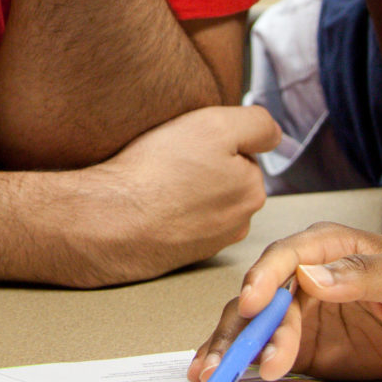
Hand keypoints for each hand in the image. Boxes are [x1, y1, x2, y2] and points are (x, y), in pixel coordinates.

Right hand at [41, 105, 276, 286]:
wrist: (108, 221)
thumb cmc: (158, 172)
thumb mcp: (215, 125)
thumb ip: (257, 125)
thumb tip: (273, 135)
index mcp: (251, 193)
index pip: (243, 154)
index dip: (214, 141)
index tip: (190, 143)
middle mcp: (236, 224)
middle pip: (223, 180)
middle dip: (202, 168)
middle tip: (169, 160)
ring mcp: (205, 244)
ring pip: (200, 202)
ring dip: (182, 191)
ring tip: (155, 183)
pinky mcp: (175, 256)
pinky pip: (176, 223)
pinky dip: (164, 212)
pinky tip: (146, 204)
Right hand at [190, 222, 381, 381]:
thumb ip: (365, 273)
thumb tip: (311, 275)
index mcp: (327, 247)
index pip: (287, 256)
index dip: (266, 277)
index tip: (256, 303)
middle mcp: (300, 275)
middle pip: (261, 296)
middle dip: (246, 329)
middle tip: (238, 363)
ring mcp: (293, 311)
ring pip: (249, 323)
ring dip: (228, 347)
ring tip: (211, 374)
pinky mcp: (293, 343)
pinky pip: (257, 349)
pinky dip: (233, 361)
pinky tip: (213, 374)